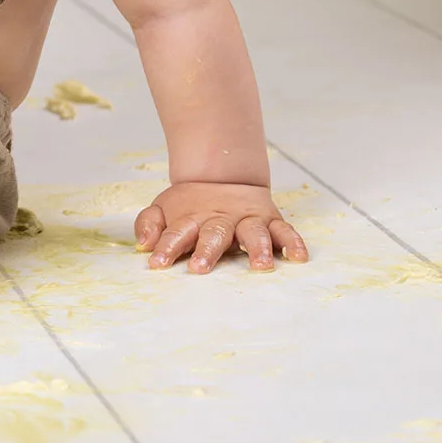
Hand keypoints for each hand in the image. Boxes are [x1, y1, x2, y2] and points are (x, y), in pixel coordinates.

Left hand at [134, 182, 307, 272]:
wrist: (221, 175)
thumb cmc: (190, 205)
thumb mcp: (163, 209)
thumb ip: (150, 225)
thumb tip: (143, 244)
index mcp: (191, 218)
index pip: (176, 233)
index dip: (166, 247)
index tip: (158, 263)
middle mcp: (219, 219)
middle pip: (214, 234)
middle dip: (207, 251)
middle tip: (200, 267)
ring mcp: (246, 219)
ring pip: (253, 232)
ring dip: (257, 248)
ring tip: (260, 266)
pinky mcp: (269, 219)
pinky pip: (284, 230)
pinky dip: (292, 241)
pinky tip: (298, 256)